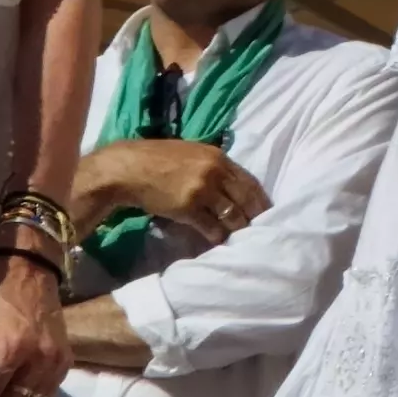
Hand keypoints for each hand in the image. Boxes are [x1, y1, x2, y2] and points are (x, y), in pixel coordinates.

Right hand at [75, 138, 269, 240]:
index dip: (261, 200)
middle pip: (246, 200)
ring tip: (242, 240)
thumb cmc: (159, 160)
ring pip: (232, 216)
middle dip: (255, 217)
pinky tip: (219, 243)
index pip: (250, 181)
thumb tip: (234, 184)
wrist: (129, 169)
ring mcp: (202, 190)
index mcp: (219, 157)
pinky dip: (218, 237)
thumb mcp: (193, 153)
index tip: (268, 212)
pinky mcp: (188, 208)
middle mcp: (215, 172)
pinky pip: (212, 228)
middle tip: (262, 231)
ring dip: (238, 230)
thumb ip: (215, 166)